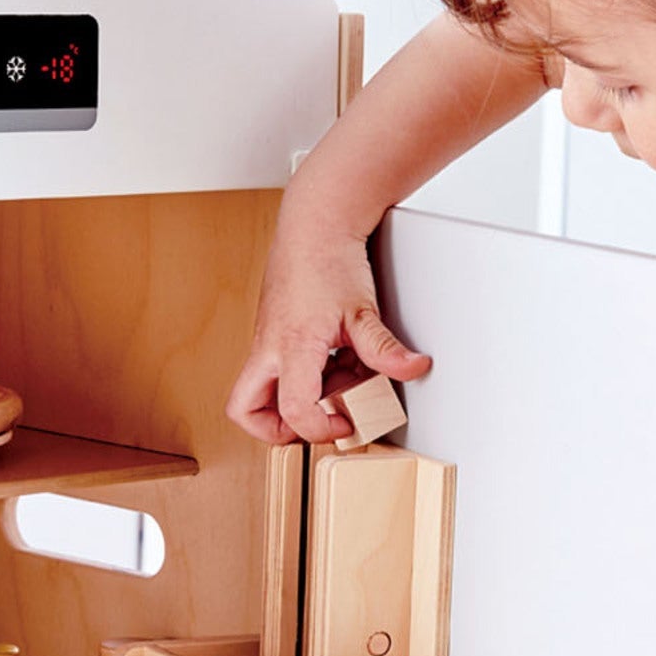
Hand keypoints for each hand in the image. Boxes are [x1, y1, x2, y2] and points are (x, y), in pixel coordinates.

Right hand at [226, 221, 429, 444]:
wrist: (314, 225)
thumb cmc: (330, 261)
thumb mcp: (363, 311)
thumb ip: (385, 348)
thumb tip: (412, 368)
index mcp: (292, 347)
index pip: (294, 410)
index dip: (320, 427)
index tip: (346, 420)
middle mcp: (269, 348)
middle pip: (243, 409)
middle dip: (273, 430)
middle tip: (311, 424)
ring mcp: (266, 341)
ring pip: (256, 390)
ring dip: (291, 401)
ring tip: (333, 388)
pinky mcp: (271, 333)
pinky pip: (276, 369)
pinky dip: (302, 376)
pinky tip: (335, 363)